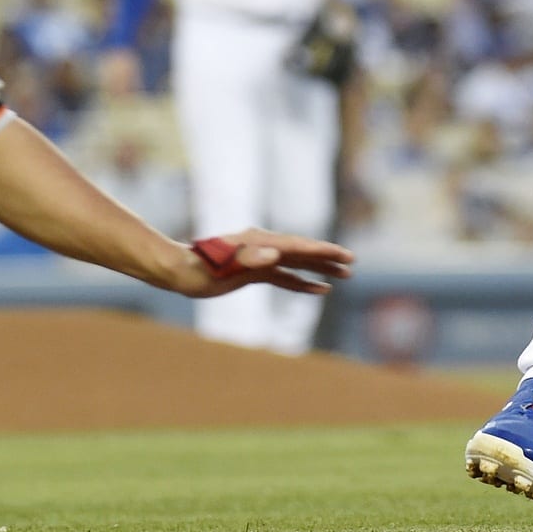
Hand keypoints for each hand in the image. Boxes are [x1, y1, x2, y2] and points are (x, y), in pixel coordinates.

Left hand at [173, 228, 354, 298]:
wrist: (180, 271)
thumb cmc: (200, 266)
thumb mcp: (223, 263)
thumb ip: (249, 258)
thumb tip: (277, 253)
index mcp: (260, 241)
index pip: (298, 245)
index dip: (322, 250)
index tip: (344, 255)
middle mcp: (264, 246)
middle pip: (303, 251)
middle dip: (328, 257)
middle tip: (352, 263)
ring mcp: (261, 258)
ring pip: (297, 263)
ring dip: (320, 269)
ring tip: (344, 275)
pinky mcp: (255, 272)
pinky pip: (285, 277)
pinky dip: (302, 283)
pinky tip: (318, 290)